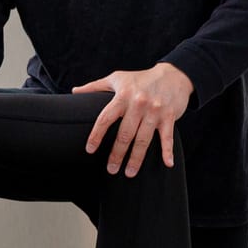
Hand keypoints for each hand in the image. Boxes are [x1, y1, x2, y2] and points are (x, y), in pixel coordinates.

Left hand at [73, 63, 193, 177]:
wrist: (173, 75)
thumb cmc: (141, 78)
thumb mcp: (117, 78)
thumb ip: (95, 86)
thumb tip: (74, 92)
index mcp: (123, 96)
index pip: (105, 118)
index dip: (96, 135)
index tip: (90, 150)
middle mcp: (138, 104)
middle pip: (125, 134)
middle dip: (117, 154)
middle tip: (111, 170)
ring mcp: (154, 111)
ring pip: (143, 139)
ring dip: (136, 158)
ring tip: (129, 173)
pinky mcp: (169, 116)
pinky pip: (167, 137)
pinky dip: (168, 151)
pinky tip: (167, 164)